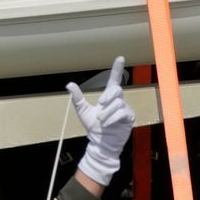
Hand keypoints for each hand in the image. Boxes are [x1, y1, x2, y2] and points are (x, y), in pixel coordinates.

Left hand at [67, 56, 135, 185]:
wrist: (100, 141)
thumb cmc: (93, 126)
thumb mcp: (83, 110)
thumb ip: (78, 97)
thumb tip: (69, 84)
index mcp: (108, 97)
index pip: (114, 80)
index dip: (117, 69)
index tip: (120, 57)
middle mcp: (118, 101)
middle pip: (116, 90)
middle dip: (108, 96)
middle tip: (100, 104)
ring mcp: (125, 109)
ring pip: (118, 103)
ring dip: (107, 112)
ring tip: (101, 120)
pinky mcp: (130, 118)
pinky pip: (122, 113)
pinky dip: (112, 118)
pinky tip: (107, 123)